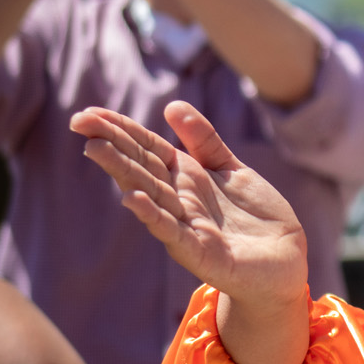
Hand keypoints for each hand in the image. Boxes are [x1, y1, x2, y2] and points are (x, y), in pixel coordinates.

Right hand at [69, 101, 307, 308]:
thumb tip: (172, 105)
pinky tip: (133, 199)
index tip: (88, 113)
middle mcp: (179, 200)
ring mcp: (186, 226)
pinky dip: (152, 215)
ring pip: (150, 195)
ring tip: (95, 148)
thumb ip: (205, 141)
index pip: (147, 148)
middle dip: (111, 144)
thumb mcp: (231, 169)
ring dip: (123, 172)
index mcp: (186, 177)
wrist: (285, 258)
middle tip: (78, 122)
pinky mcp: (201, 251)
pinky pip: (172, 231)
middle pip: (141, 167)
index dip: (120, 129)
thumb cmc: (255, 216)